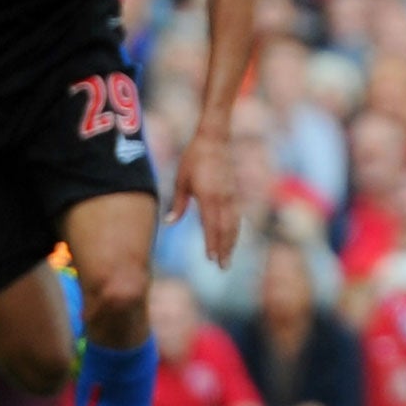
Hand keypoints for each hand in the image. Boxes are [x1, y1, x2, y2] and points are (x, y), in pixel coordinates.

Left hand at [170, 129, 237, 266]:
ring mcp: (232, 195)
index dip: (212, 243)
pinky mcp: (235, 192)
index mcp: (209, 196)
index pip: (211, 225)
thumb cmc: (194, 158)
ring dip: (232, 242)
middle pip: (226, 229)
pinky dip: (235, 230)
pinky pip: (237, 216)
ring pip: (234, 224)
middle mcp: (223, 198)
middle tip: (223, 266)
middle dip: (225, 248)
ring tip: (229, 257)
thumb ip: (178, 203)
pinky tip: (233, 237)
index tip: (211, 259)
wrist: (215, 139)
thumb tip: (169, 222)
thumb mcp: (180, 179)